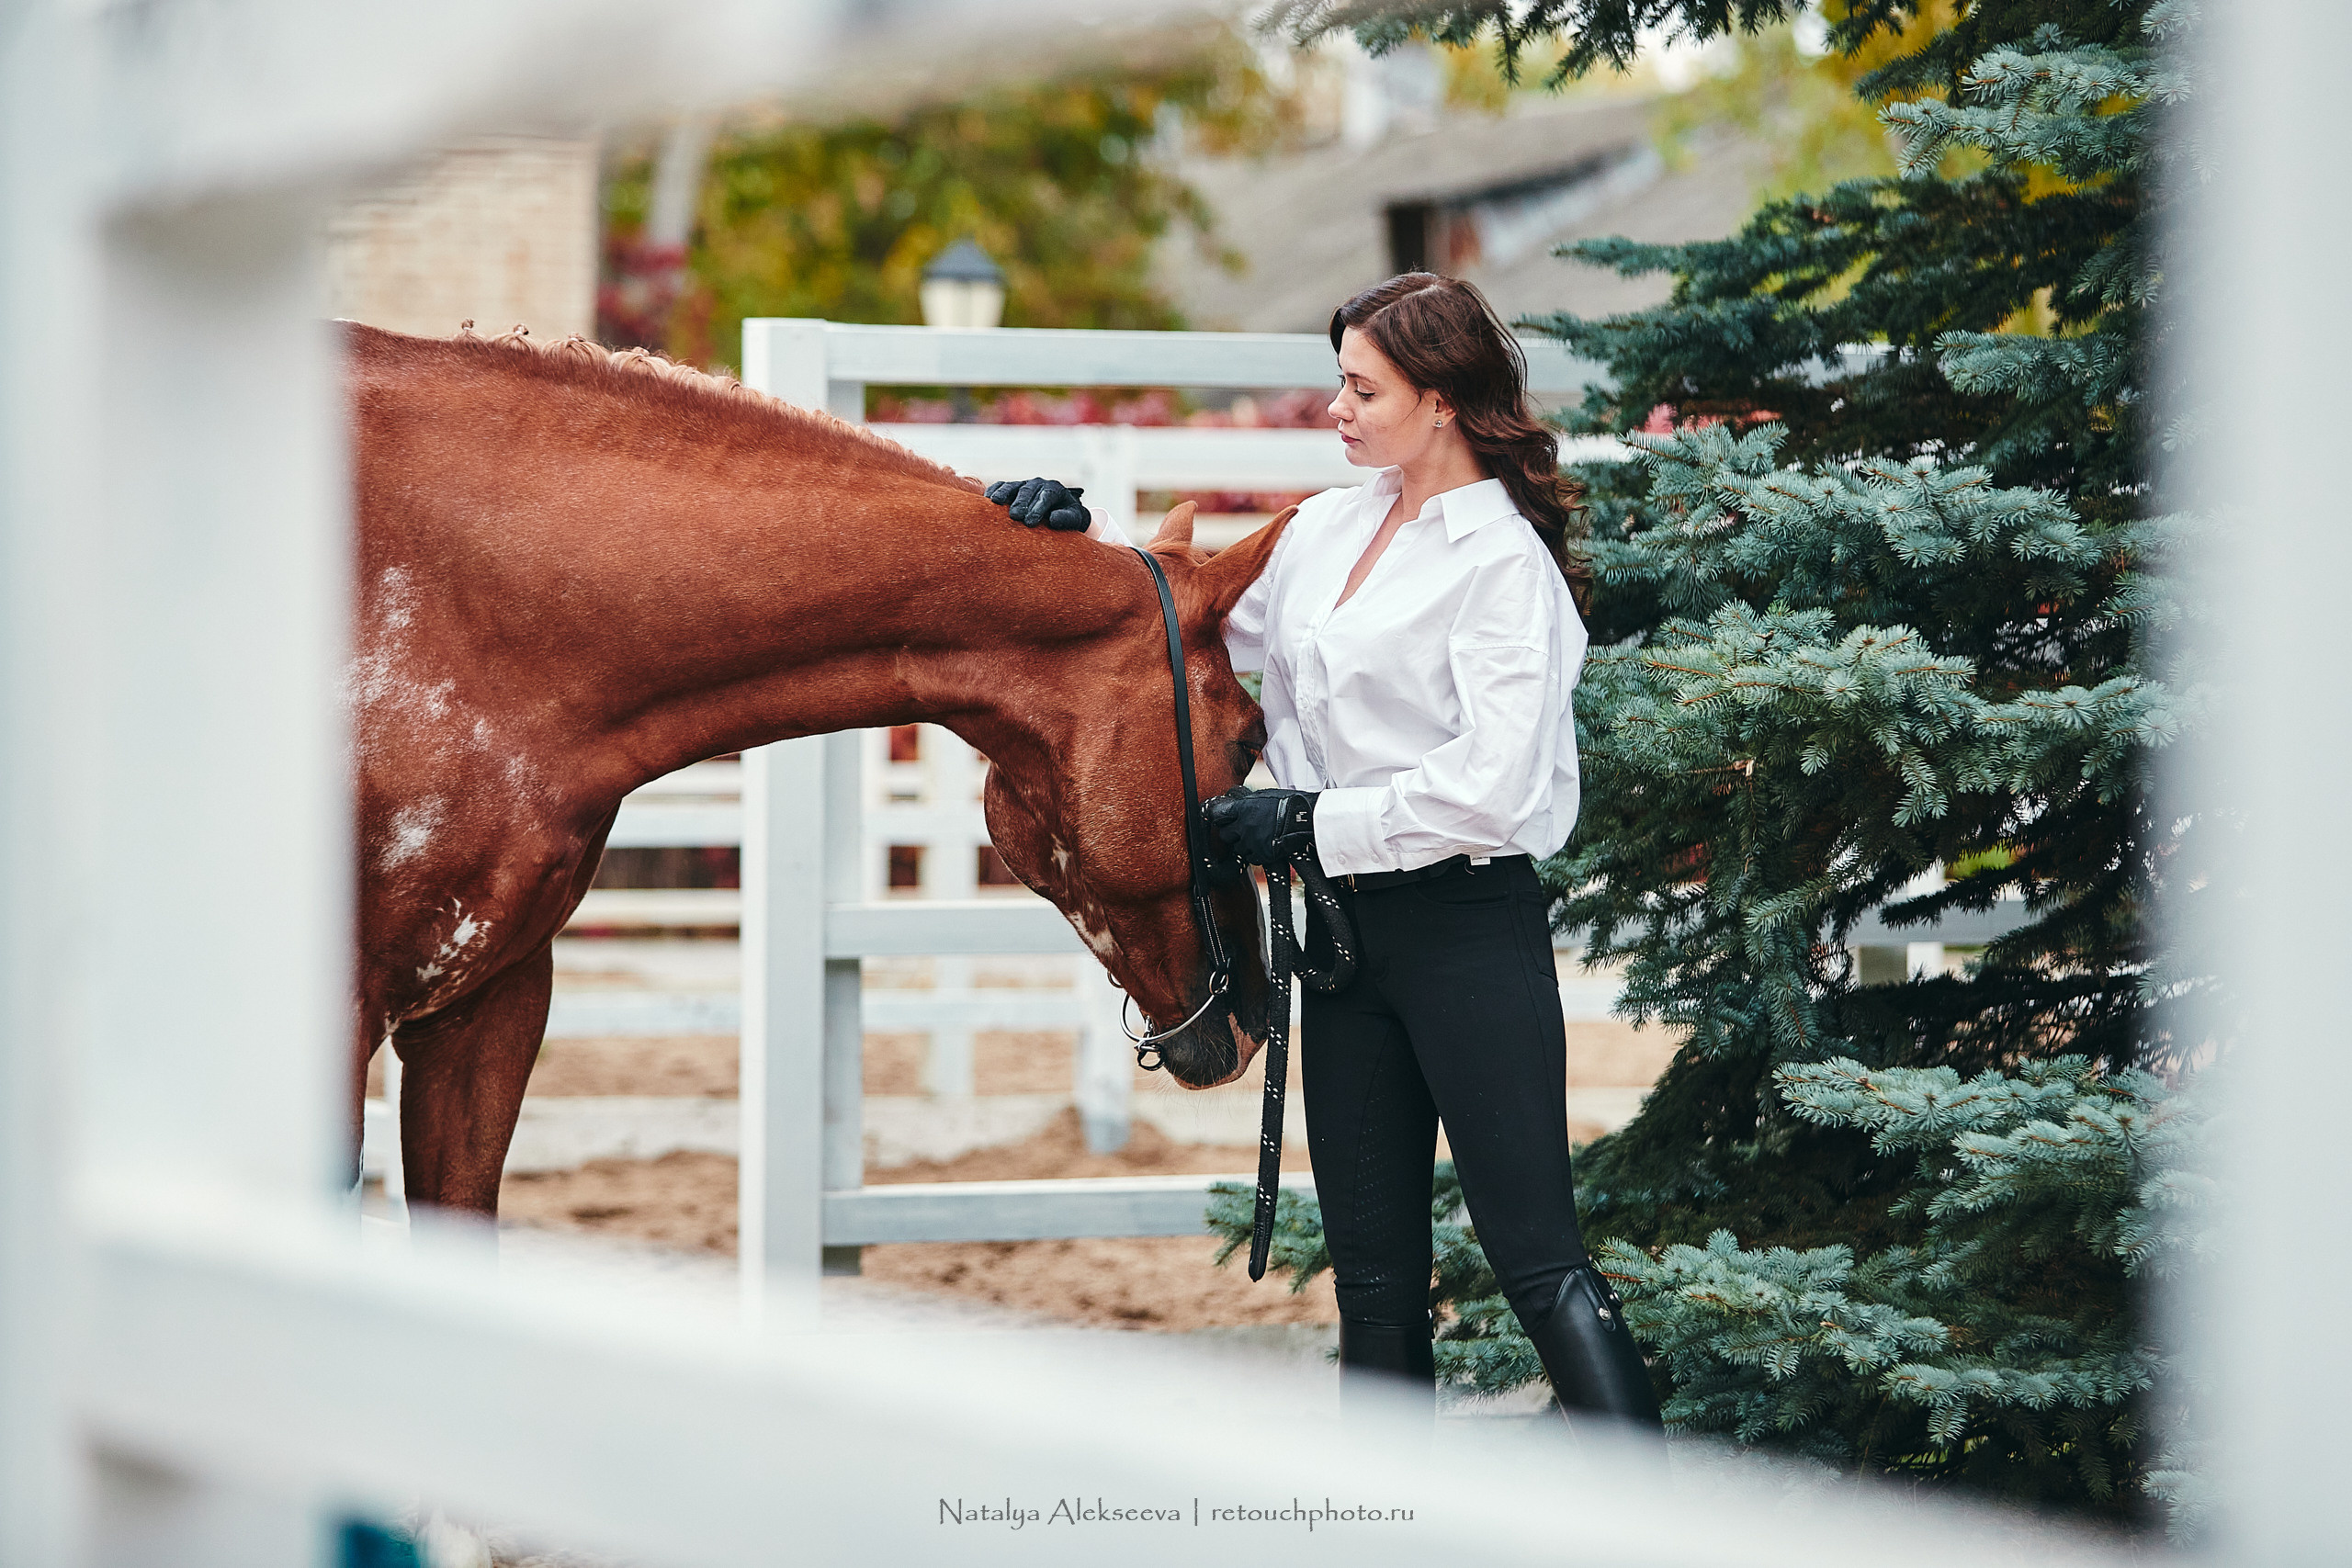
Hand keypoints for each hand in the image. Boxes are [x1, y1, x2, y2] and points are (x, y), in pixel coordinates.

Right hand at [985, 476, 1088, 531]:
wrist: (1062, 511)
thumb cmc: (1068, 517)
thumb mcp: (1075, 519)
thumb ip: (1067, 519)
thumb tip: (1052, 519)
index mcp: (1055, 489)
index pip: (1046, 496)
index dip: (1038, 508)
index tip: (1031, 522)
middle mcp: (1039, 484)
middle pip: (1028, 491)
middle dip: (1021, 503)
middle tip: (1015, 516)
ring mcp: (1024, 484)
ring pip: (1013, 486)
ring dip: (1004, 493)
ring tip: (996, 502)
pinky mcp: (1013, 488)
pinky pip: (1002, 485)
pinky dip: (994, 490)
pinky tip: (987, 499)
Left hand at [1203, 788, 1317, 868]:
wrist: (1307, 818)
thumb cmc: (1290, 803)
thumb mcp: (1266, 795)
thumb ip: (1249, 802)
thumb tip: (1238, 803)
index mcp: (1244, 809)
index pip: (1219, 815)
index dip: (1220, 819)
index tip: (1220, 820)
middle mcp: (1245, 826)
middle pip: (1225, 835)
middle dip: (1231, 834)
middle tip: (1239, 832)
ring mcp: (1253, 842)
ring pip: (1239, 849)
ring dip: (1245, 845)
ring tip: (1257, 839)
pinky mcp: (1264, 854)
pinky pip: (1252, 858)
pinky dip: (1256, 855)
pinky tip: (1265, 846)